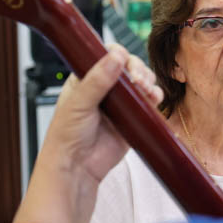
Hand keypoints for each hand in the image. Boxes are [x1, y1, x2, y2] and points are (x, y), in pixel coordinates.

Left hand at [40, 45, 161, 181]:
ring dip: (148, 80)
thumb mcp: (78, 103)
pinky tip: (154, 99)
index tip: (124, 61)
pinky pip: (149, 101)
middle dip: (138, 69)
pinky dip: (155, 96)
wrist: (77, 167)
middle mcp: (105, 87)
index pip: (106, 55)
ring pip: (141, 81)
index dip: (118, 55)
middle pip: (129, 66)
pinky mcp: (133, 117)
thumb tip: (116, 57)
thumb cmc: (67, 135)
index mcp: (86, 77)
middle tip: (138, 80)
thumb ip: (97, 80)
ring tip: (146, 90)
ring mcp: (121, 102)